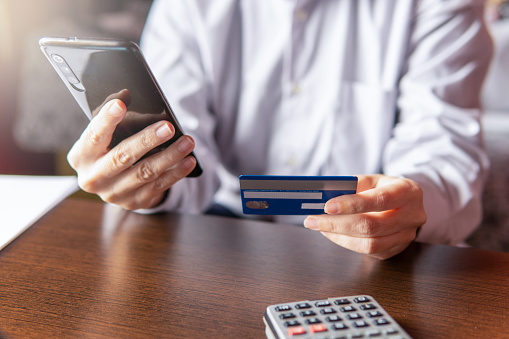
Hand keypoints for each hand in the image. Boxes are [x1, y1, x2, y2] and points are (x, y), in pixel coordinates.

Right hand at [67, 98, 196, 209]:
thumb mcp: (109, 133)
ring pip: (145, 173)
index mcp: (81, 156)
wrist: (114, 183)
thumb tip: (126, 94)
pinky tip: (189, 160)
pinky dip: (176, 172)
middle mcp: (94, 177)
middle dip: (147, 140)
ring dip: (170, 156)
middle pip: (122, 157)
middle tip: (168, 127)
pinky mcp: (133, 202)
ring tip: (187, 142)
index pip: (93, 136)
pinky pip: (158, 186)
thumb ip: (116, 116)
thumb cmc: (111, 147)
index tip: (120, 103)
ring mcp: (113, 194)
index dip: (106, 120)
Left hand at [303, 175, 425, 259]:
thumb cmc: (383, 189)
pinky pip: (368, 252)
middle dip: (337, 224)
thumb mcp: (372, 180)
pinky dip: (345, 243)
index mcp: (408, 191)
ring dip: (338, 236)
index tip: (327, 206)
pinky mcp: (396, 250)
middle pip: (371, 226)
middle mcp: (412, 215)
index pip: (380, 199)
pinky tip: (332, 233)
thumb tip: (324, 195)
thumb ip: (352, 185)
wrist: (404, 204)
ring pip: (369, 244)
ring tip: (318, 226)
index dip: (352, 204)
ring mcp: (406, 236)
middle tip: (312, 220)